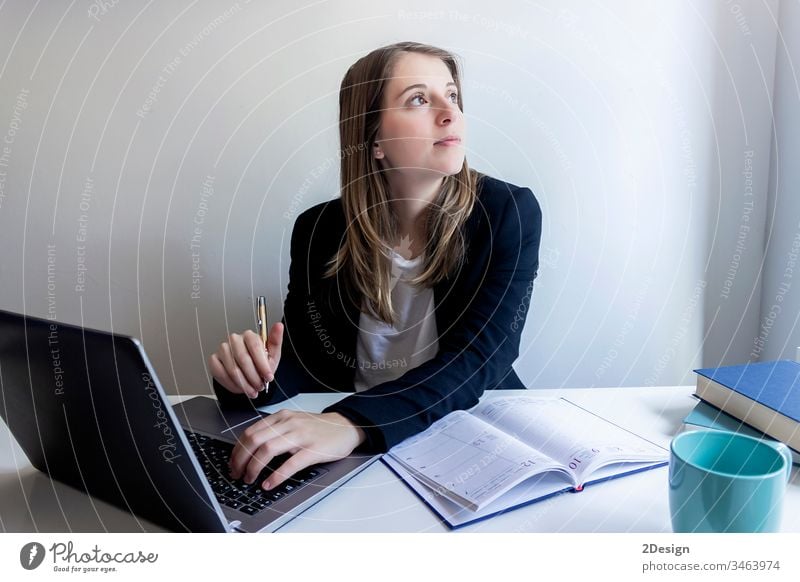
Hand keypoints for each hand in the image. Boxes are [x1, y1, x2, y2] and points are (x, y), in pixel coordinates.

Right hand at [208, 323, 282, 398]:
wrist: (248, 372)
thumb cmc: (260, 362)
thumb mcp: (272, 354)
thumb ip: (276, 340)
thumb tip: (279, 326)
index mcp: (249, 335)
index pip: (255, 347)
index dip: (262, 364)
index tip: (268, 377)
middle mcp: (234, 339)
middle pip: (243, 359)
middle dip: (254, 377)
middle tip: (260, 386)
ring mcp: (223, 349)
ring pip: (232, 369)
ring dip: (244, 383)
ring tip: (252, 390)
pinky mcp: (214, 360)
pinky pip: (221, 374)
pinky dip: (232, 384)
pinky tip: (240, 388)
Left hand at [228, 410, 365, 489]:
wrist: (346, 426)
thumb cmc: (318, 428)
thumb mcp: (293, 422)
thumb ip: (275, 431)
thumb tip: (251, 450)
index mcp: (281, 417)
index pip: (250, 432)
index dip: (237, 450)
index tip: (232, 463)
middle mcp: (288, 424)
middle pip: (254, 440)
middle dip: (240, 460)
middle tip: (237, 474)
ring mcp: (301, 436)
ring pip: (267, 450)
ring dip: (254, 467)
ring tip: (250, 479)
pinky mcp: (313, 450)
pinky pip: (290, 464)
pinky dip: (276, 475)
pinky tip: (269, 483)